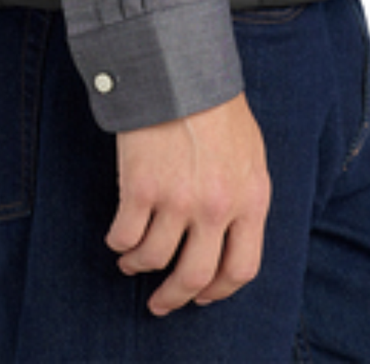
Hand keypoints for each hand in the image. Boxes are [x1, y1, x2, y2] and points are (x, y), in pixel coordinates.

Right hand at [106, 90, 271, 316]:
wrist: (179, 67)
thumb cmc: (215, 105)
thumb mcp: (250, 153)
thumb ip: (245, 196)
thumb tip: (231, 234)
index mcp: (251, 199)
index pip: (242, 268)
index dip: (220, 290)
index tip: (203, 296)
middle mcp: (216, 207)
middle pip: (196, 276)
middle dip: (175, 296)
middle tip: (161, 301)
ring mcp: (177, 200)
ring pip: (154, 259)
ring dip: (138, 266)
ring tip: (130, 261)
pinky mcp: (140, 187)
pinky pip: (125, 236)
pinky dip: (119, 243)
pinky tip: (118, 237)